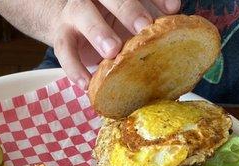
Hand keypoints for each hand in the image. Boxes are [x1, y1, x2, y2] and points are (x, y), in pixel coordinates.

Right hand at [53, 0, 180, 89]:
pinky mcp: (61, 35)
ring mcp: (74, 13)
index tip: (174, 9)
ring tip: (112, 52)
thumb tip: (176, 20)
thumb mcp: (129, 18)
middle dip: (128, 10)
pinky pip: (64, 50)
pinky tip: (86, 83)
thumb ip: (149, 18)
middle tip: (143, 27)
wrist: (69, 24)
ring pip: (83, 15)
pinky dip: (74, 68)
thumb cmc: (110, 23)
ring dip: (98, 32)